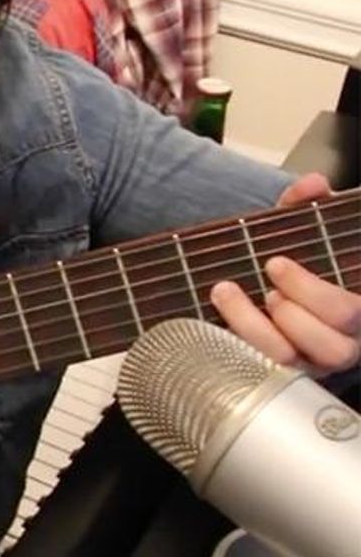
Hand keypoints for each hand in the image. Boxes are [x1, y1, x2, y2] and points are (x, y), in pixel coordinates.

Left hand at [211, 172, 360, 373]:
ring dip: (251, 326)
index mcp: (356, 314)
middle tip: (262, 286)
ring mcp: (305, 364)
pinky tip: (210, 317)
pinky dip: (229, 342)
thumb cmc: (297, 264)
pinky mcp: (270, 373)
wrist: (268, 287)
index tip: (275, 262)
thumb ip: (308, 207)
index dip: (312, 291)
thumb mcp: (302, 234)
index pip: (349, 314)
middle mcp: (339, 346)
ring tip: (226, 292)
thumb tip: (312, 183)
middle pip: (330, 348)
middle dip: (291, 314)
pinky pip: (250, 370)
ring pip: (286, 362)